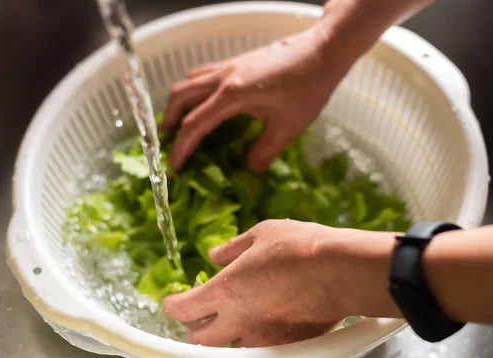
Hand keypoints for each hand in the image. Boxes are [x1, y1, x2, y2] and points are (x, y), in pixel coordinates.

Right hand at [161, 25, 347, 173]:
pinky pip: (203, 75)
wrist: (323, 50)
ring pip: (188, 82)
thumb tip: (248, 171)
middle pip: (180, 96)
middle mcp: (223, 78)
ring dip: (179, 104)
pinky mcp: (236, 63)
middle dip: (169, 122)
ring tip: (180, 125)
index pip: (195, 125)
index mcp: (232, 95)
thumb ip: (264, 151)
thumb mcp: (288, 127)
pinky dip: (194, 91)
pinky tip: (205, 104)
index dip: (181, 149)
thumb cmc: (309, 87)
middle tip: (169, 144)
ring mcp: (228, 67)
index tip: (175, 168)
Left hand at [163, 219, 398, 346]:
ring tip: (237, 318)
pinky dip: (256, 338)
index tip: (173, 300)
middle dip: (195, 329)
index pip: (183, 309)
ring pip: (229, 350)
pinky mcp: (286, 347)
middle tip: (203, 314)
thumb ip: (232, 248)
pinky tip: (267, 321)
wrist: (340, 271)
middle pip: (199, 341)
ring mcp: (262, 338)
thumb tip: (214, 256)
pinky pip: (261, 349)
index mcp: (225, 291)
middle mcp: (238, 321)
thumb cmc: (300, 248)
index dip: (172, 305)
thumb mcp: (261, 234)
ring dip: (225, 338)